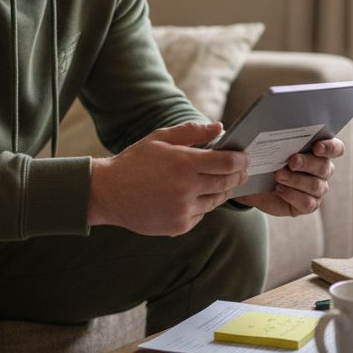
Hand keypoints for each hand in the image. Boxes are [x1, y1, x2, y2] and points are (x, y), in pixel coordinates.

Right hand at [87, 121, 249, 235]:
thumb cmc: (135, 161)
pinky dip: (202, 205)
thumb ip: (192, 132)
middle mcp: (186, 188)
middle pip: (226, 182)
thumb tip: (220, 127)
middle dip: (238, 175)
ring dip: (222, 190)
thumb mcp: (160, 139)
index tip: (245, 156)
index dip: (241, 159)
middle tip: (242, 170)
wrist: (108, 193)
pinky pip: (201, 215)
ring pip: (215, 200)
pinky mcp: (178, 226)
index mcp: (183, 163)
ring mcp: (183, 210)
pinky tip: (195, 196)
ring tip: (222, 181)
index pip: (227, 162)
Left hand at [234, 137, 344, 217]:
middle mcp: (322, 169)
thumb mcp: (263, 143)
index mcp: (318, 150)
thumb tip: (247, 122)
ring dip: (297, 180)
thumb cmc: (264, 157)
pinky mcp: (308, 204)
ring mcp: (317, 188)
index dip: (330, 147)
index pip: (335, 148)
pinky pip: (308, 203)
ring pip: (317, 186)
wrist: (252, 183)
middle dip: (308, 163)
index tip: (316, 146)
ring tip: (278, 176)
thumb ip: (265, 131)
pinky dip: (293, 196)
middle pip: (325, 167)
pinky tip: (279, 189)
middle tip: (291, 160)